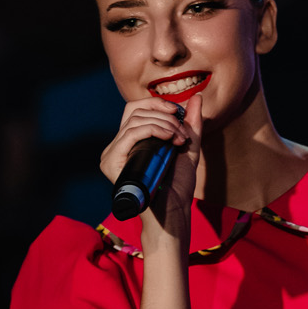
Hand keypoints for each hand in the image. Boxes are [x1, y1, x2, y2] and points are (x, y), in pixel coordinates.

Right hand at [99, 93, 202, 242]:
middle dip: (163, 115)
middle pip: (134, 110)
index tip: (179, 113)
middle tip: (182, 133)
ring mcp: (112, 154)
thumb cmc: (179, 186)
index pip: (136, 109)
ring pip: (134, 120)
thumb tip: (196, 97)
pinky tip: (168, 139)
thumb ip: (192, 123)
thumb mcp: (188, 148)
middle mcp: (118, 146)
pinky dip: (152, 130)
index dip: (157, 104)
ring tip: (179, 140)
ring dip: (163, 124)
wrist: (174, 211)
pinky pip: (130, 134)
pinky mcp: (111, 163)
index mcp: (131, 142)